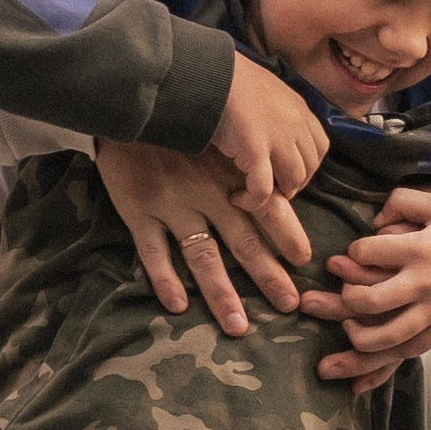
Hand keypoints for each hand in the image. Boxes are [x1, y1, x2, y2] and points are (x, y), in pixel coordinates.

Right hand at [95, 139, 311, 330]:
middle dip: (268, 276)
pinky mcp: (138, 210)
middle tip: (288, 305)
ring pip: (202, 256)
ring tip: (238, 325)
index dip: (288, 236)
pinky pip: (153, 251)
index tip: (305, 262)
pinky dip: (165, 279)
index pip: (268, 209)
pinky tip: (178, 306)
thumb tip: (281, 188)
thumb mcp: (217, 134)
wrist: (126, 104)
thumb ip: (242, 161)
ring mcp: (171, 204)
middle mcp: (206, 192)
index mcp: (229, 173)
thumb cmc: (176, 122)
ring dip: (221, 293)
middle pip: (244, 242)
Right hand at [209, 55, 330, 225]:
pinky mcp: (255, 151)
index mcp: (299, 109)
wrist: (207, 73)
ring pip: (292, 181)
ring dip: (275, 194)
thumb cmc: (228, 81)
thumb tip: (273, 133)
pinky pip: (263, 190)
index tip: (287, 173)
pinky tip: (238, 198)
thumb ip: (278, 111)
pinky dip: (253, 201)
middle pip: (309, 168)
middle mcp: (294, 124)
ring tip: (253, 193)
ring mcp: (277, 138)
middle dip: (292, 184)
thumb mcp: (266, 90)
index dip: (307, 166)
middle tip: (269, 188)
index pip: (320, 147)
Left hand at [299, 187, 430, 390]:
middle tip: (346, 292)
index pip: (368, 253)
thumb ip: (403, 201)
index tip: (356, 254)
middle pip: (371, 300)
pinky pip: (407, 352)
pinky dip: (380, 363)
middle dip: (346, 299)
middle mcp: (425, 284)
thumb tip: (374, 219)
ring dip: (358, 338)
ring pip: (386, 337)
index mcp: (422, 249)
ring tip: (347, 328)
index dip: (353, 252)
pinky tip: (362, 362)